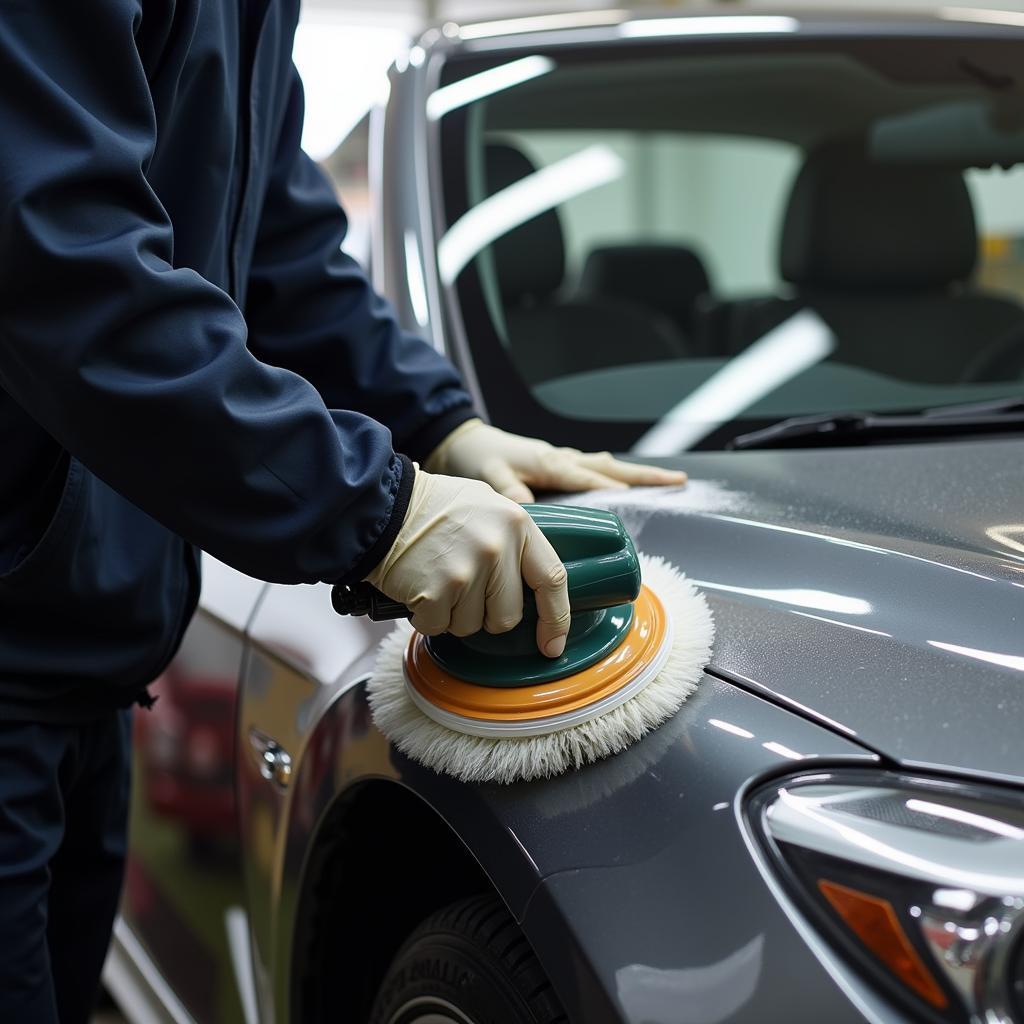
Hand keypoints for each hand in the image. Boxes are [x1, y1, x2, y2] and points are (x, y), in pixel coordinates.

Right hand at [365, 469, 570, 656]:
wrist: (384, 505)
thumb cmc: (436, 507)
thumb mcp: (489, 506)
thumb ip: (516, 540)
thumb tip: (538, 586)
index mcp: (517, 524)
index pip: (552, 579)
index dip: (555, 619)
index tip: (552, 644)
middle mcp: (496, 548)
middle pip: (507, 616)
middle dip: (487, 614)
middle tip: (465, 587)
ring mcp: (465, 572)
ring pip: (471, 626)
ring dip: (453, 614)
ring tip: (439, 580)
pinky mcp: (435, 593)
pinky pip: (439, 627)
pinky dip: (427, 616)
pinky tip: (421, 588)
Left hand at [425, 419, 685, 502]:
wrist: (461, 441)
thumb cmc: (475, 457)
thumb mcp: (488, 476)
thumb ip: (510, 492)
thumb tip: (531, 509)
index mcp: (549, 462)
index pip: (588, 479)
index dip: (611, 490)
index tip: (636, 499)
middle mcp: (561, 459)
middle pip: (611, 467)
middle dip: (645, 475)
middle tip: (678, 481)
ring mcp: (560, 461)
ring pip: (606, 466)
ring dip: (635, 474)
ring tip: (667, 482)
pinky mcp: (555, 466)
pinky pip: (593, 470)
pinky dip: (613, 476)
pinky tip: (623, 484)